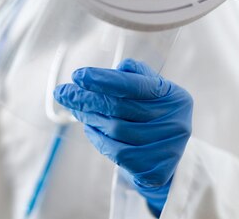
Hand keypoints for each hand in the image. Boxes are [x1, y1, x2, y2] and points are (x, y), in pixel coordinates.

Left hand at [54, 59, 192, 216]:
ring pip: (114, 129)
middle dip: (86, 97)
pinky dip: (96, 136)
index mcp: (175, 97)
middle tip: (63, 92)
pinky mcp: (153, 169)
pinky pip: (114, 150)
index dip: (104, 79)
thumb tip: (112, 70)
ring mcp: (165, 148)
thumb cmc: (154, 116)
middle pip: (119, 107)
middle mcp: (175, 122)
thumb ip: (134, 76)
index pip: (135, 85)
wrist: (166, 159)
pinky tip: (89, 127)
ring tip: (76, 108)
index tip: (78, 75)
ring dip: (89, 117)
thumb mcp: (152, 92)